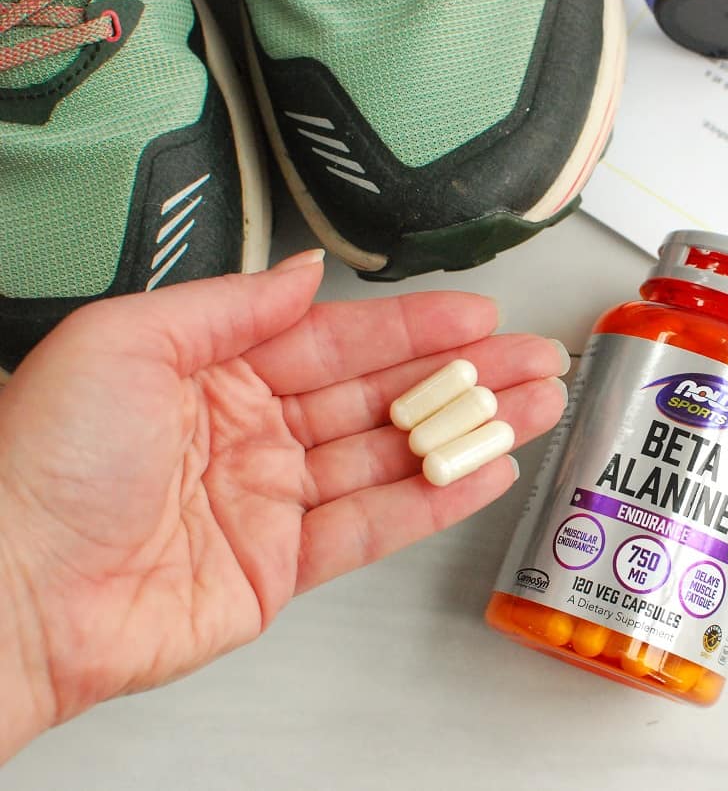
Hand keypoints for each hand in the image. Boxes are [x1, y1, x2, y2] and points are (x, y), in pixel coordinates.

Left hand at [0, 251, 567, 760]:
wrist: (13, 591)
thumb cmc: (39, 462)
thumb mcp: (126, 340)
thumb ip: (229, 305)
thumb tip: (305, 274)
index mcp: (214, 372)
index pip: (337, 340)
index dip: (412, 327)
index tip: (475, 315)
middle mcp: (250, 432)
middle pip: (381, 396)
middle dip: (465, 376)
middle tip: (533, 359)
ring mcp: (271, 501)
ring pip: (391, 456)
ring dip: (468, 432)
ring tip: (537, 407)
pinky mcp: (280, 566)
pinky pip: (373, 526)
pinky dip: (434, 501)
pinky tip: (485, 471)